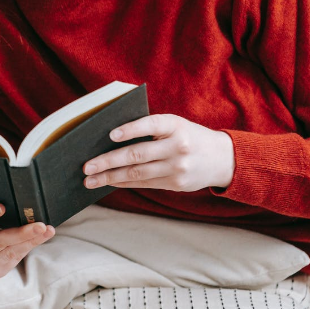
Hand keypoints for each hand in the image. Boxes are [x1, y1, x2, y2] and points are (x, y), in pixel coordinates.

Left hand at [82, 114, 235, 190]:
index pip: (150, 125)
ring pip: (137, 173)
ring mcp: (177, 168)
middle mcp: (177, 147)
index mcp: (175, 125)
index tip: (110, 134)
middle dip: (108, 161)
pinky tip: (109, 181)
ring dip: (110, 177)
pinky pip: (144, 183)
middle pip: (137, 155)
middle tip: (86, 166)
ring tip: (90, 179)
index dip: (130, 129)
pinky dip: (124, 182)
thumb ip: (150, 128)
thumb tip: (110, 138)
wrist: (223, 158)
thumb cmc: (188, 135)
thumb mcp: (175, 124)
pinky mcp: (176, 184)